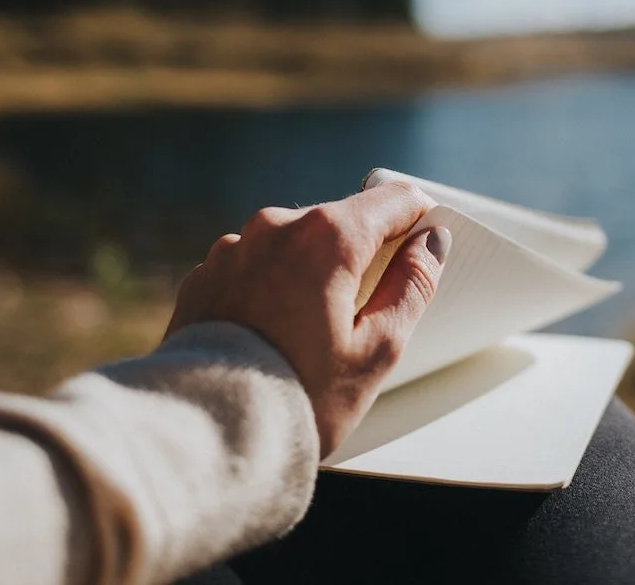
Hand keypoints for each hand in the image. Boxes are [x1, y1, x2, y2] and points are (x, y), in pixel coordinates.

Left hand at [164, 182, 450, 456]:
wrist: (206, 434)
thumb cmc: (299, 397)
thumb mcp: (377, 349)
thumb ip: (412, 287)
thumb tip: (430, 244)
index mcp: (326, 237)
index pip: (393, 200)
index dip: (419, 220)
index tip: (425, 248)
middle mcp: (275, 228)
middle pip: (341, 222)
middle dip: (362, 256)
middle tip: (368, 315)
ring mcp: (233, 250)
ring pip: (295, 245)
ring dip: (313, 273)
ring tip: (312, 336)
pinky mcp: (204, 276)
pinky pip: (254, 268)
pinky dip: (272, 290)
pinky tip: (273, 336)